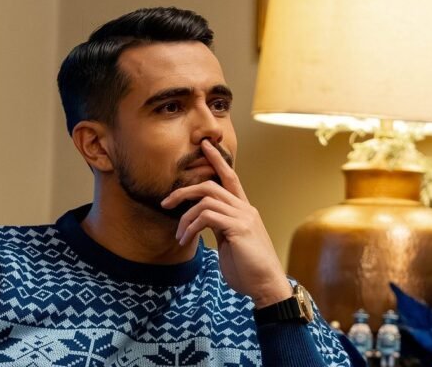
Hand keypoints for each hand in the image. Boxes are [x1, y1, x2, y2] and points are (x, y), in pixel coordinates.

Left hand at [161, 140, 291, 307]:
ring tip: (179, 235)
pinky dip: (191, 227)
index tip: (205, 145)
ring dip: (185, 217)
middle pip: (211, 185)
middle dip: (184, 190)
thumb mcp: (230, 242)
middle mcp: (245, 208)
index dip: (217, 160)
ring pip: (206, 200)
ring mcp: (243, 217)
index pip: (230, 177)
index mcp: (244, 210)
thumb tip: (202, 220)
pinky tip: (186, 240)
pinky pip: (206, 217)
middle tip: (165, 203)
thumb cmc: (247, 269)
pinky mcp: (238, 228)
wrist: (266, 286)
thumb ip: (220, 226)